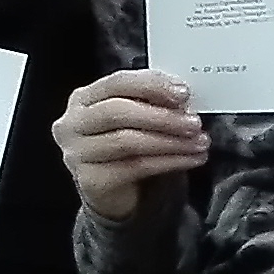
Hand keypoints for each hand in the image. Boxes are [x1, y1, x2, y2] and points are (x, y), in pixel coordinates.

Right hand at [56, 69, 206, 219]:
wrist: (112, 191)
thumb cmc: (125, 145)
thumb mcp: (135, 118)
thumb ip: (150, 102)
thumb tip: (183, 97)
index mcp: (84, 98)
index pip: (117, 82)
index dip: (152, 85)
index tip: (183, 93)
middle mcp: (73, 123)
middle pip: (118, 111)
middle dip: (162, 116)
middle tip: (195, 122)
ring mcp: (77, 153)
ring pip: (127, 141)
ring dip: (171, 141)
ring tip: (200, 142)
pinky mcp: (90, 180)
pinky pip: (135, 167)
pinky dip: (169, 162)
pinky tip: (191, 159)